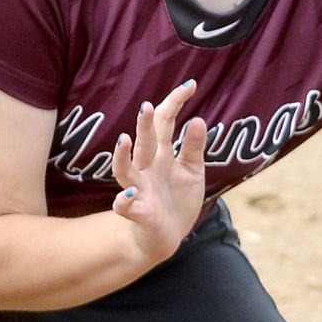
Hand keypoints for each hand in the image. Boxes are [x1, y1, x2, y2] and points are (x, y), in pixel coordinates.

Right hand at [110, 81, 208, 262]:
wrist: (166, 236)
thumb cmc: (177, 200)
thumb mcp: (192, 172)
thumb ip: (194, 148)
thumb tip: (198, 119)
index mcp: (161, 155)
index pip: (164, 124)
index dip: (174, 104)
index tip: (190, 85)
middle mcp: (147, 169)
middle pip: (144, 142)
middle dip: (144, 125)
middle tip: (148, 105)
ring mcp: (140, 190)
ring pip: (125, 170)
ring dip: (123, 156)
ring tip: (126, 139)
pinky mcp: (139, 214)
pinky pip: (125, 206)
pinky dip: (125, 201)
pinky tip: (130, 194)